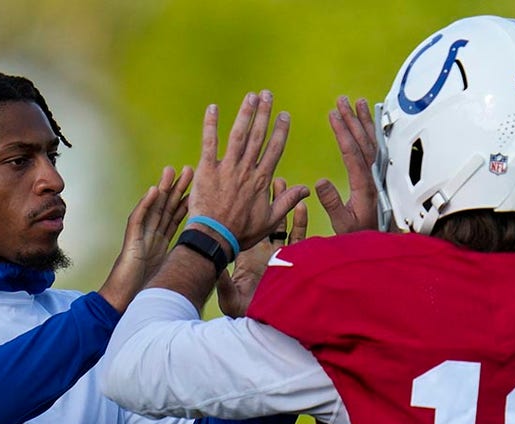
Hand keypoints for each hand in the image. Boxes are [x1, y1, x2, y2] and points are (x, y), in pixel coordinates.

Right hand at [99, 165, 193, 311]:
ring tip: (171, 171)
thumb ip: (180, 267)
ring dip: (162, 189)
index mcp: (160, 244)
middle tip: (190, 170)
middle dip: (177, 189)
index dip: (186, 202)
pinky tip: (154, 191)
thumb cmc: (143, 294)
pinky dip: (145, 205)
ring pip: (152, 209)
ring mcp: (139, 237)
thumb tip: (202, 267)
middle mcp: (150, 237)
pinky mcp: (131, 242)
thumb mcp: (168, 276)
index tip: (199, 187)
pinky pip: (138, 219)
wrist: (123, 304)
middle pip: (166, 208)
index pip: (175, 218)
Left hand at [188, 90, 309, 254]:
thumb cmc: (242, 232)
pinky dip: (211, 125)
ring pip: (238, 135)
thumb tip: (306, 189)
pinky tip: (213, 108)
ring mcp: (227, 168)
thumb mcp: (270, 221)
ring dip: (245, 113)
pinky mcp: (207, 169)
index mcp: (262, 180)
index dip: (280, 130)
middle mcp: (246, 169)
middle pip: (258, 136)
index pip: (274, 149)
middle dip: (264, 113)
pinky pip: (209, 143)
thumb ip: (287, 202)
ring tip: (251, 96)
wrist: (215, 238)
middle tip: (267, 94)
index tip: (284, 114)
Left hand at [217, 178, 307, 317]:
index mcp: (251, 257)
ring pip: (283, 222)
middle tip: (262, 176)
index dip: (244, 214)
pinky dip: (300, 220)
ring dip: (283, 202)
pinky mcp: (294, 259)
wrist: (268, 323)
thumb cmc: (248, 311)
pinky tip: (302, 203)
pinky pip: (298, 236)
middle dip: (264, 198)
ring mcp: (281, 254)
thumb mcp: (231, 295)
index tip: (239, 196)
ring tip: (280, 182)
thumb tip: (212, 268)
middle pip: (264, 219)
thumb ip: (223, 281)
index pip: (246, 229)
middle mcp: (266, 253)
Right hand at [315, 96, 378, 233]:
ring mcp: (378, 174)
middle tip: (341, 100)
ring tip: (357, 102)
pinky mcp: (380, 175)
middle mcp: (374, 176)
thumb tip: (319, 181)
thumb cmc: (360, 234)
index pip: (352, 152)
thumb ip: (332, 203)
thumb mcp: (342, 224)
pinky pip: (378, 148)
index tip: (333, 115)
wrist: (380, 241)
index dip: (342, 132)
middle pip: (363, 141)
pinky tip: (370, 121)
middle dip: (351, 119)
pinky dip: (374, 131)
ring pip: (372, 141)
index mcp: (364, 185)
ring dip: (364, 121)